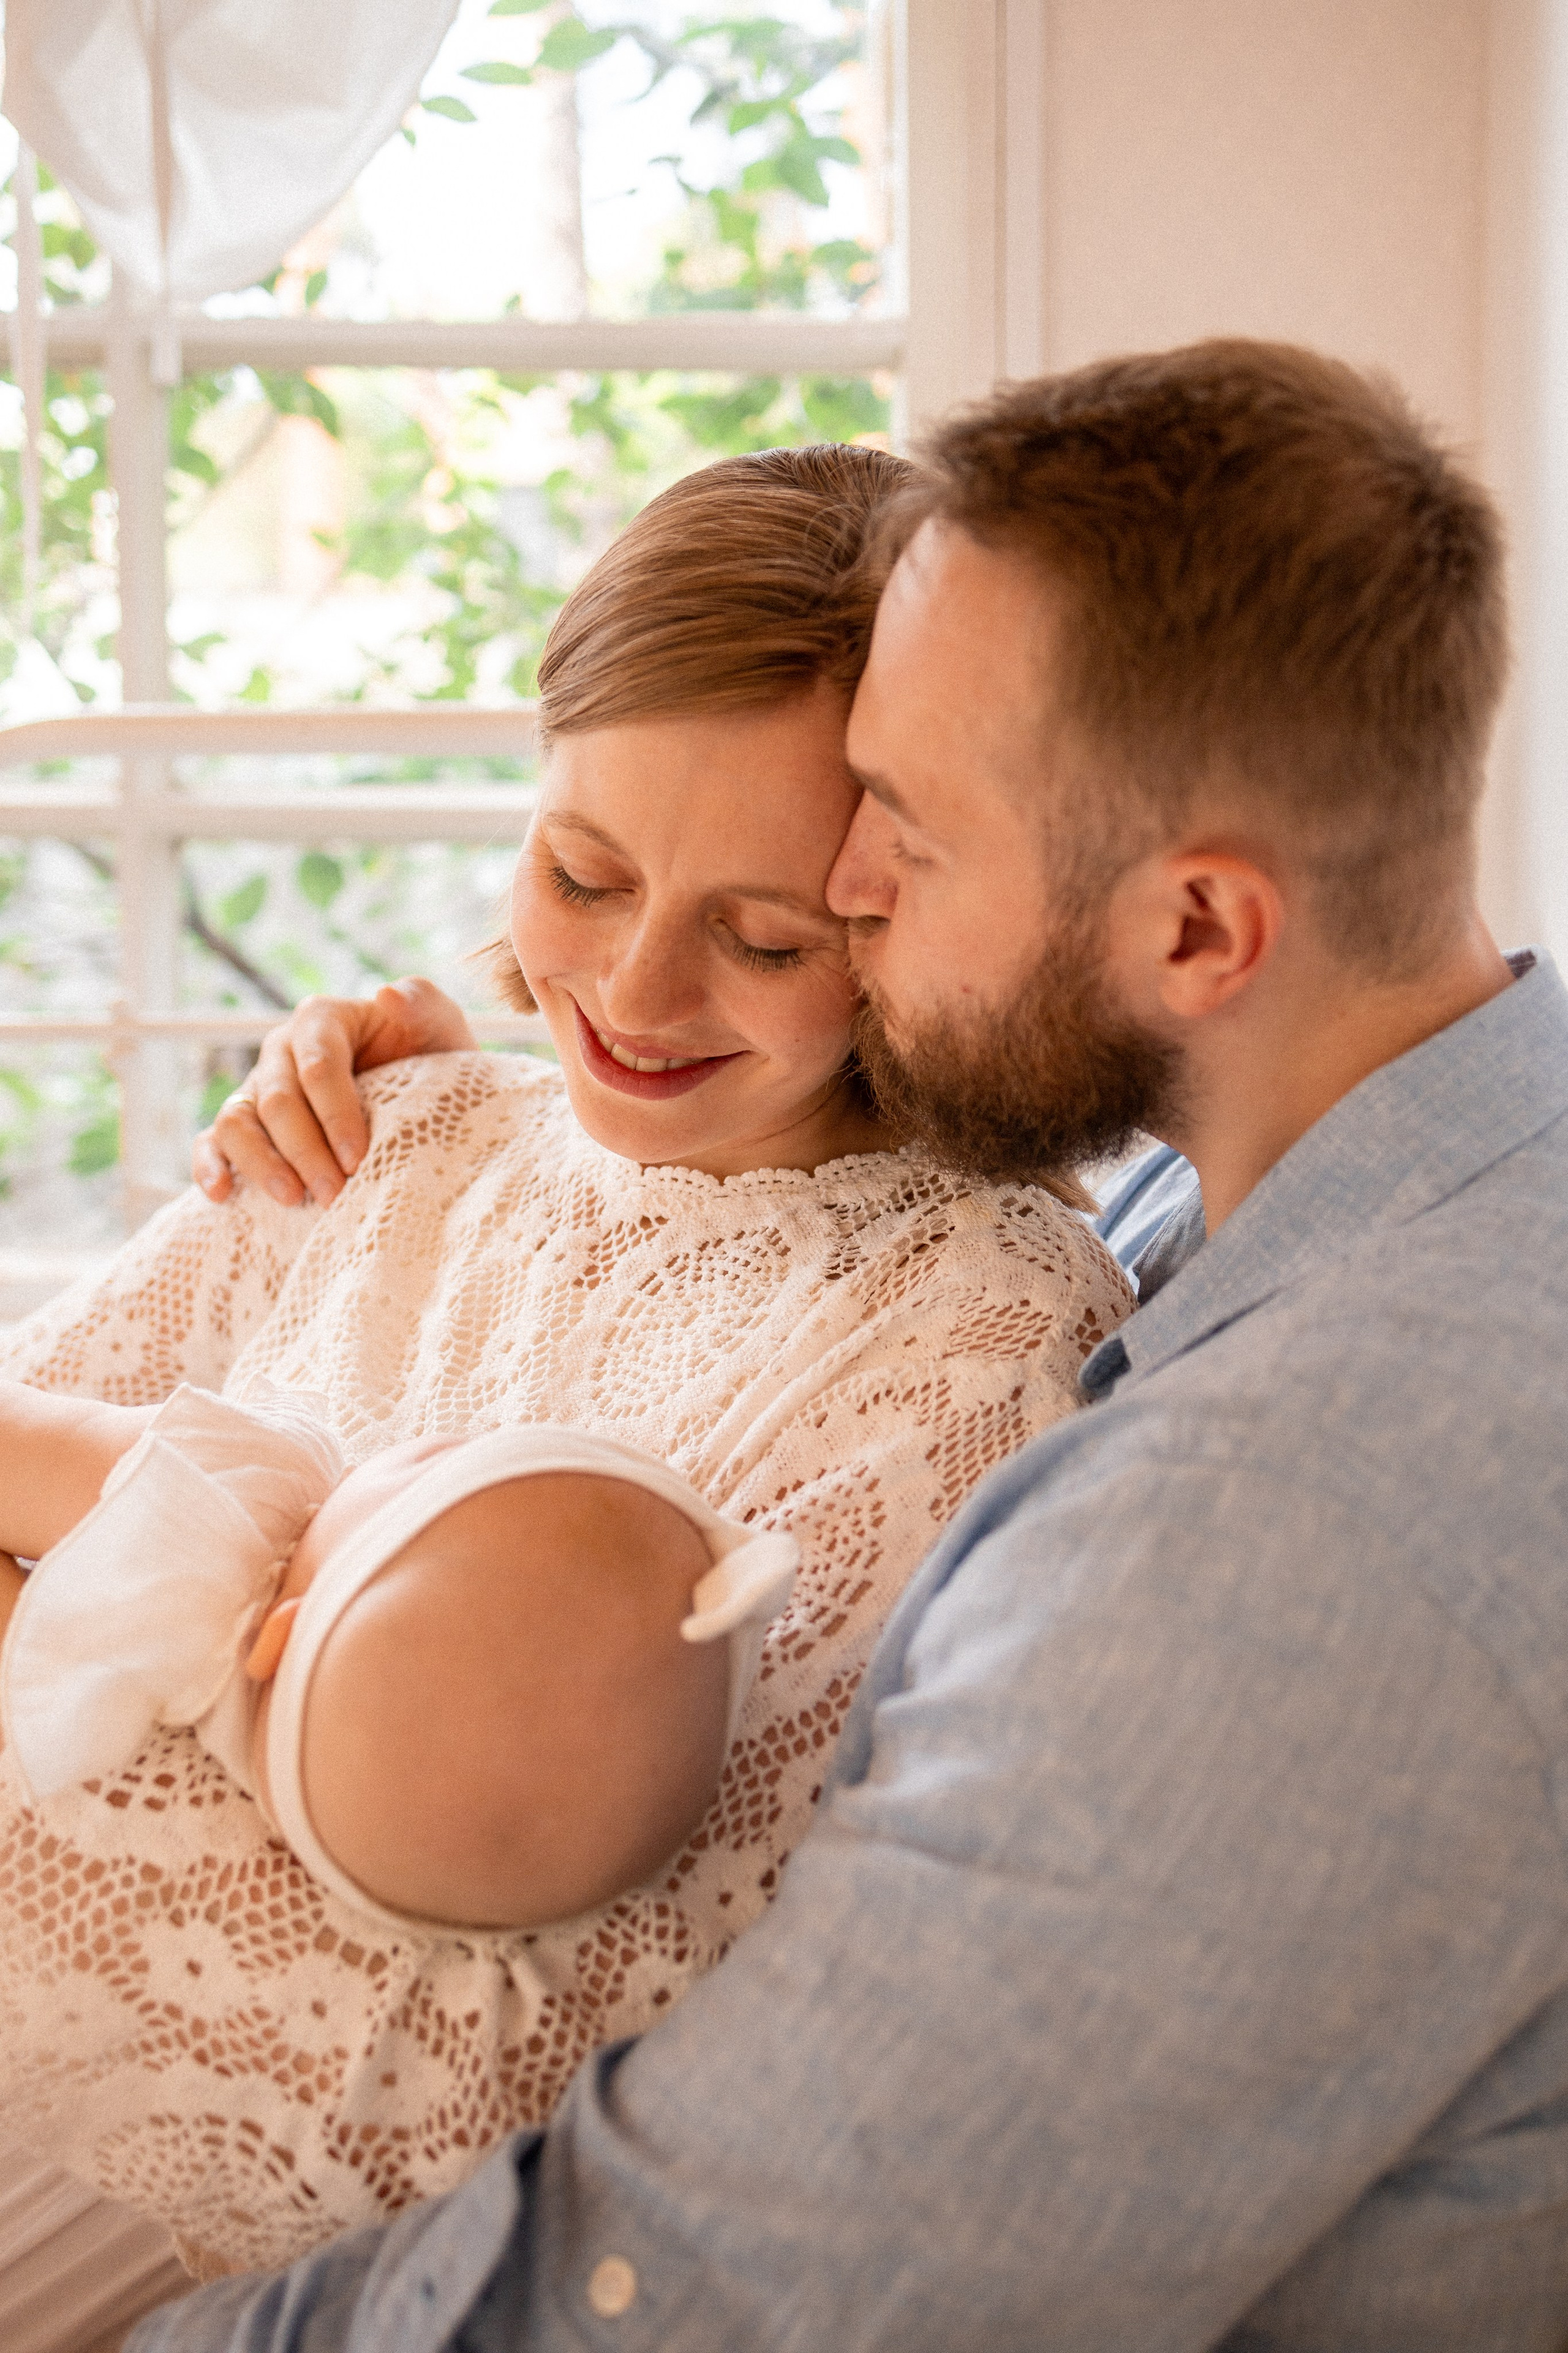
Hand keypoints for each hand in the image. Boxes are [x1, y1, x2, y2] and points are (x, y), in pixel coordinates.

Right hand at [193, 978, 476, 1208]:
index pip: (319, 1067)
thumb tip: (386, 994)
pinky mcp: (244, 1122)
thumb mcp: (439, 1027)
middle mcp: (282, 1049)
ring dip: (261, 1163)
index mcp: (322, 1020)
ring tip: (293, 1200)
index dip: (335, 1115)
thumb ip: (422, 1003)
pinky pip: (213, 1140)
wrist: (423, 1098)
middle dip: (306, 1152)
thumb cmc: (430, 1061)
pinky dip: (209, 1165)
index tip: (358, 1160)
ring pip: (237, 1120)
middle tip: (335, 1195)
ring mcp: (258, 1086)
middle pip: (278, 1101)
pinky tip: (221, 1194)